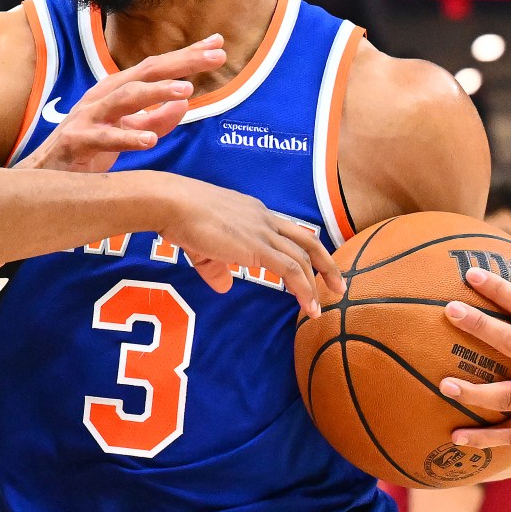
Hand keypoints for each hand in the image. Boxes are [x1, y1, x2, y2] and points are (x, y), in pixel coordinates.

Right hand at [19, 40, 219, 172]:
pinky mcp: (76, 141)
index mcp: (116, 90)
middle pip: (146, 72)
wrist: (44, 177)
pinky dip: (127, 138)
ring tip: (185, 90)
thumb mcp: (126, 132)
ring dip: (156, 92)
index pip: (157, 68)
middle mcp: (103, 96)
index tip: (219, 45)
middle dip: (181, 62)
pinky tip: (150, 139)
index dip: (187, 56)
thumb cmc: (86, 151)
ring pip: (125, 97)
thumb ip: (155, 118)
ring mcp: (88, 117)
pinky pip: (104, 138)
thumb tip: (185, 103)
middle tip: (215, 57)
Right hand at [158, 177, 342, 315]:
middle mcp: (265, 219)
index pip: (289, 232)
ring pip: (303, 257)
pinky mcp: (258, 247)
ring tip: (322, 307)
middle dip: (326, 265)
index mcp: (255, 213)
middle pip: (308, 240)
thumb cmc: (181, 219)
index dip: (305, 251)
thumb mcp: (202, 248)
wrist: (173, 204)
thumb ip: (216, 268)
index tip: (314, 269)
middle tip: (337, 287)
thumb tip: (225, 286)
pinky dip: (303, 289)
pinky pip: (290, 270)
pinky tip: (307, 306)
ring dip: (318, 283)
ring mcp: (263, 231)